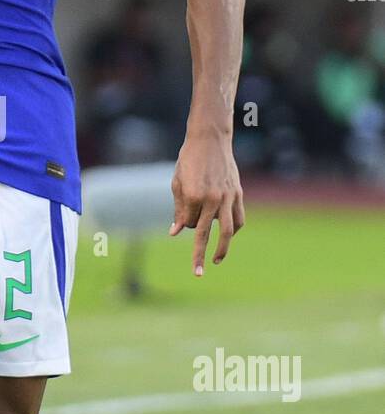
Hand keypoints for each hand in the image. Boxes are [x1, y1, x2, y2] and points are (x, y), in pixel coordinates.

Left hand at [169, 131, 244, 275]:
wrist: (210, 139)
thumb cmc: (189, 160)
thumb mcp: (177, 183)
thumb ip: (178, 210)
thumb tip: (175, 233)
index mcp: (193, 196)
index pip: (187, 223)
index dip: (184, 222)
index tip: (184, 215)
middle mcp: (211, 199)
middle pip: (205, 234)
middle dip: (200, 255)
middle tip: (197, 273)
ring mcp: (226, 197)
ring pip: (228, 231)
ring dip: (223, 248)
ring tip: (217, 260)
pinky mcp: (237, 193)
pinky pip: (238, 218)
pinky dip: (233, 229)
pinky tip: (228, 235)